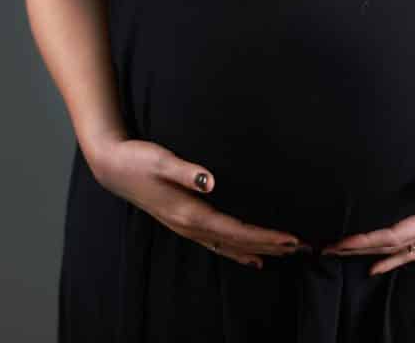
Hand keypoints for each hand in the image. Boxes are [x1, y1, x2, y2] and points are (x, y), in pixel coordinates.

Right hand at [86, 132, 308, 268]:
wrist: (111, 166)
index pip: (235, 230)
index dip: (264, 236)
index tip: (291, 238)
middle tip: (302, 248)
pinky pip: (216, 243)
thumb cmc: (137, 159)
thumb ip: (186, 171)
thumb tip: (210, 181)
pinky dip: (236, 251)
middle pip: (236, 242)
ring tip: (284, 254)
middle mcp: (189, 225)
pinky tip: (250, 256)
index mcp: (188, 212)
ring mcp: (185, 227)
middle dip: (269, 246)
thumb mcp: (161, 159)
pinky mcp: (182, 222)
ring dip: (257, 250)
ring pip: (227, 246)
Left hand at [319, 136, 414, 275]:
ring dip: (374, 255)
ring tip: (347, 258)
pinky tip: (384, 259)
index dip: (365, 241)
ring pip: (403, 251)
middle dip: (359, 251)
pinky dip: (396, 255)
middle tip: (327, 251)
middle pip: (392, 247)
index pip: (394, 235)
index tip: (339, 242)